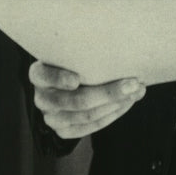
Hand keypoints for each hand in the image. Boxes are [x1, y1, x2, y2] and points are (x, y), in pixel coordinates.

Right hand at [29, 61, 145, 138]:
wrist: (65, 81)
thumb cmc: (74, 60)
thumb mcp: (72, 51)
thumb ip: (86, 50)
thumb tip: (121, 43)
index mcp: (38, 74)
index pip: (44, 75)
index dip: (59, 79)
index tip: (76, 79)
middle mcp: (41, 98)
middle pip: (75, 100)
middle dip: (108, 92)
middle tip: (133, 82)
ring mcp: (51, 117)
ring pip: (86, 115)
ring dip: (116, 104)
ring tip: (136, 92)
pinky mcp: (63, 131)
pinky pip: (91, 127)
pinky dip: (113, 115)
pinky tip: (127, 103)